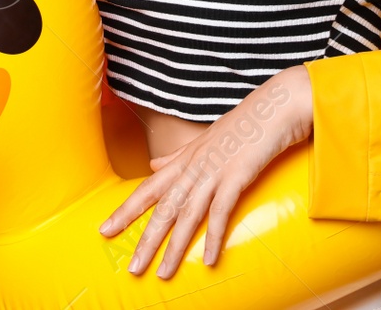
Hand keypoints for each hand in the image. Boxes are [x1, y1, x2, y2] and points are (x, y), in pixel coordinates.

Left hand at [98, 65, 313, 279]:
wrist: (274, 107)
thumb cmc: (242, 124)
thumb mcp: (204, 140)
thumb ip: (178, 155)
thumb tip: (153, 165)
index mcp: (184, 159)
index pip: (148, 188)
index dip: (126, 210)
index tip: (105, 230)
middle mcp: (194, 166)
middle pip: (164, 208)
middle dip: (146, 239)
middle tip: (132, 268)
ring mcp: (214, 170)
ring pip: (187, 214)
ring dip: (175, 247)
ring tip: (163, 273)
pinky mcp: (236, 175)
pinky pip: (221, 211)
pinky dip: (214, 236)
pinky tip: (210, 259)